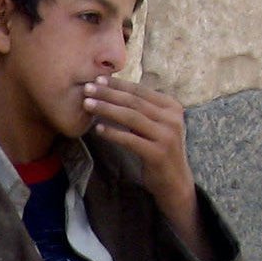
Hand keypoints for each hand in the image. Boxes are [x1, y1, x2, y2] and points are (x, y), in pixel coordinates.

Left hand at [82, 77, 201, 249]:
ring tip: (87, 105)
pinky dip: (113, 133)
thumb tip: (112, 91)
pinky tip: (97, 129)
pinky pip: (130, 140)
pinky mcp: (158, 153)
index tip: (97, 79)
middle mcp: (172, 118)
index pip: (140, 91)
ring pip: (131, 117)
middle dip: (108, 93)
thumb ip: (141, 110)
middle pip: (134, 101)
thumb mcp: (155, 125)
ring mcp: (167, 136)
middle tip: (86, 88)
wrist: (174, 181)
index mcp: (172, 107)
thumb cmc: (159, 150)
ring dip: (106, 109)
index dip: (118, 84)